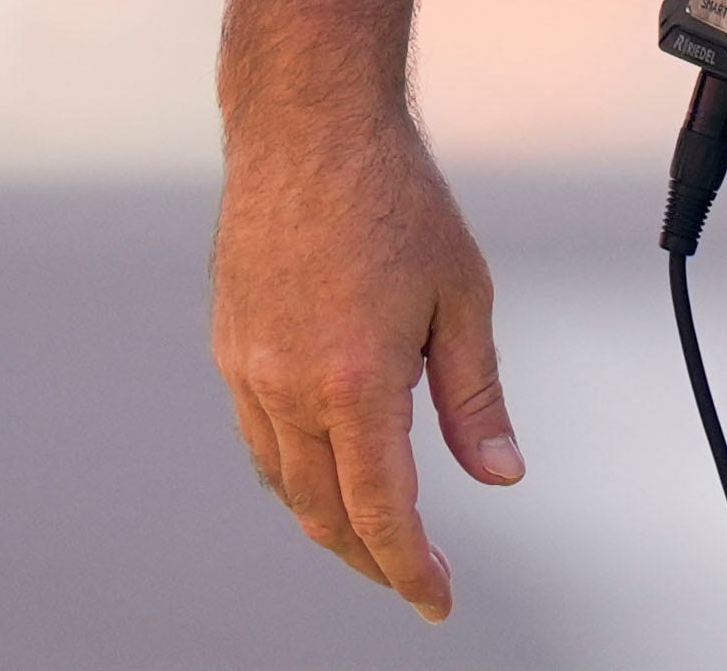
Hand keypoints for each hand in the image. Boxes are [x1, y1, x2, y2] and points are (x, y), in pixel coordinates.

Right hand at [210, 112, 522, 619]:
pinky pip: (257, 437)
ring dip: (326, 520)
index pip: (381, 510)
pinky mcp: (229, 346)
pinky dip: (292, 471)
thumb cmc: (392, 194)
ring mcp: (249, 368)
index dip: (409, 568)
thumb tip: (498, 472)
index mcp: (355, 379)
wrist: (309, 128)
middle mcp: (289, 384)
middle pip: (324, 512)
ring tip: (370, 535)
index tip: (434, 598)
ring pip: (283, 482)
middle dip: (370, 556)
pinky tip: (321, 467)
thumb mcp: (463, 295)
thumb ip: (476, 396)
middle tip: (410, 575)